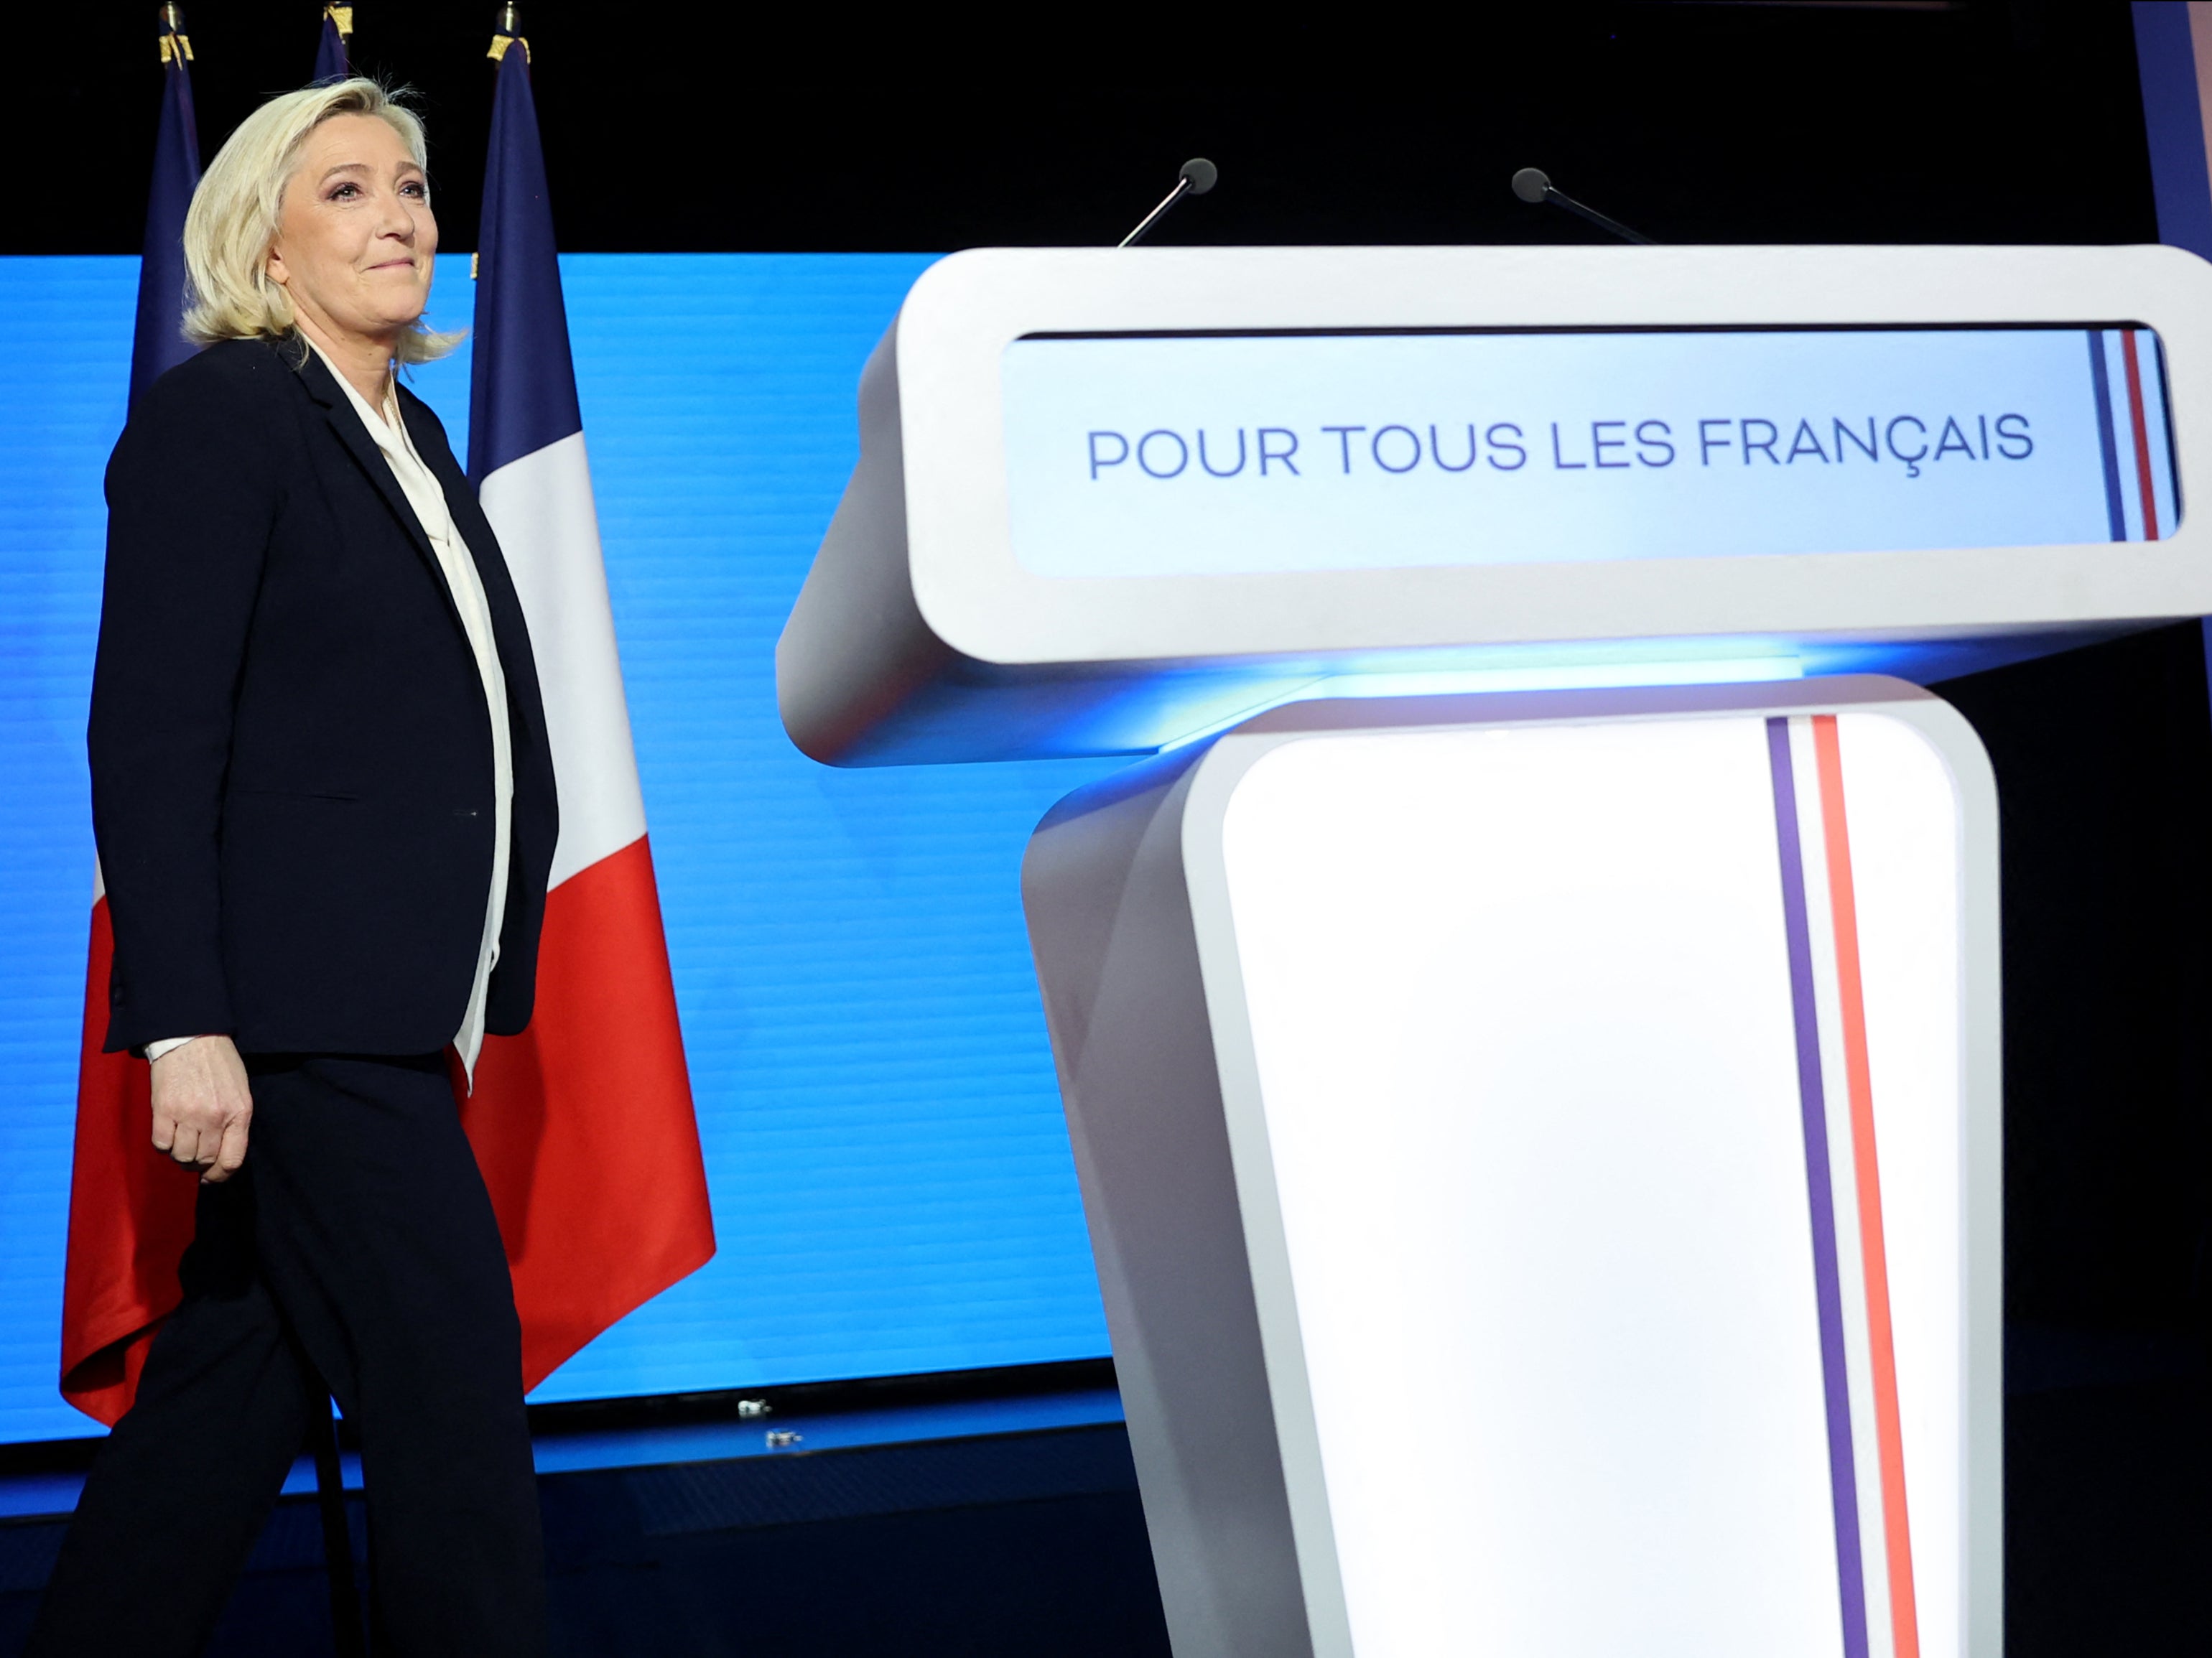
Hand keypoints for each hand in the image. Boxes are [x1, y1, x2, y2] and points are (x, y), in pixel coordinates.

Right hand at [150, 1035, 252, 1182]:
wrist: (192, 1036)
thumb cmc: (218, 1064)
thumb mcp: (239, 1092)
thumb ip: (234, 1122)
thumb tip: (222, 1153)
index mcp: (240, 1113)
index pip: (232, 1160)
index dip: (220, 1175)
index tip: (211, 1177)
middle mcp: (216, 1117)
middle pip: (204, 1160)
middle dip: (198, 1164)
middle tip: (192, 1155)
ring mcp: (189, 1114)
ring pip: (182, 1156)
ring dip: (180, 1154)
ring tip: (180, 1141)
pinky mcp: (164, 1110)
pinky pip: (161, 1144)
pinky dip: (163, 1144)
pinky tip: (168, 1132)